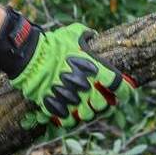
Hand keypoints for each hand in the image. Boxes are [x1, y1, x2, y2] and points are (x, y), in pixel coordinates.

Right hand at [9, 21, 128, 127]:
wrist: (30, 57)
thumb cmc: (53, 44)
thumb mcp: (73, 33)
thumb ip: (86, 35)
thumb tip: (92, 35)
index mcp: (95, 70)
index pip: (120, 86)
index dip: (126, 91)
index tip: (125, 92)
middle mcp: (87, 87)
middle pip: (105, 104)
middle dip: (105, 103)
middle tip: (101, 98)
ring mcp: (72, 99)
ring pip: (88, 115)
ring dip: (89, 111)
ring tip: (84, 106)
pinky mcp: (57, 107)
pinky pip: (70, 121)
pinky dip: (71, 119)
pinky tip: (69, 113)